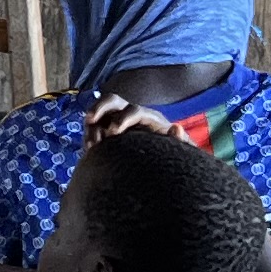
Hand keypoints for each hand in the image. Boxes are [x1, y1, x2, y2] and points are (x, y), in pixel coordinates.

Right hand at [82, 93, 201, 150]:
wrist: (158, 171)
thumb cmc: (170, 157)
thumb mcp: (180, 151)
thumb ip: (182, 141)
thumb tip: (176, 127)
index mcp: (148, 118)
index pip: (135, 110)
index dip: (124, 117)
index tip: (114, 132)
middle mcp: (130, 116)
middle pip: (112, 100)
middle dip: (99, 107)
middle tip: (90, 120)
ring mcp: (116, 122)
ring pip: (98, 114)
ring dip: (91, 125)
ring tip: (90, 145)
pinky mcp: (105, 133)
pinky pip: (92, 128)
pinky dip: (88, 136)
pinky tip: (90, 151)